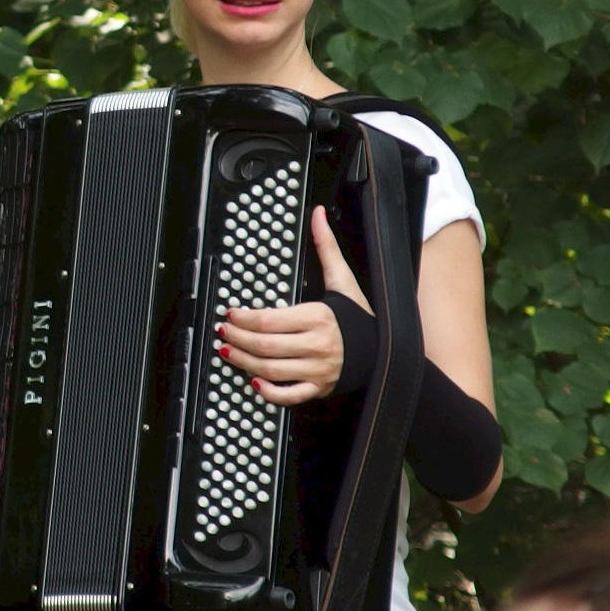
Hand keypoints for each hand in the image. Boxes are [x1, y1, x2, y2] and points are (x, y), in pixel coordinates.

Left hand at [220, 205, 372, 406]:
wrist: (386, 351)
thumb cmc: (358, 316)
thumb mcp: (341, 280)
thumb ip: (326, 247)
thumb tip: (318, 215)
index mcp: (318, 317)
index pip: (269, 320)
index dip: (243, 318)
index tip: (230, 313)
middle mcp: (317, 345)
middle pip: (264, 346)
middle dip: (237, 338)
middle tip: (223, 331)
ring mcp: (318, 370)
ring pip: (270, 370)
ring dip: (243, 362)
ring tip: (228, 350)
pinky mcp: (319, 388)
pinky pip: (289, 395)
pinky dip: (268, 392)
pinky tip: (253, 381)